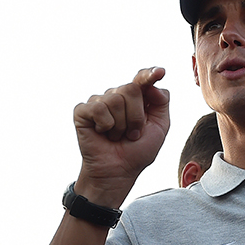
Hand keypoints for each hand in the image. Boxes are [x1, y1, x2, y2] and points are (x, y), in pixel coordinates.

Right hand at [72, 67, 170, 204]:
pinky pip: (98, 108)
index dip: (149, 74)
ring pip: (115, 99)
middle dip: (136, 116)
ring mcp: (99, 102)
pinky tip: (102, 133)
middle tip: (132, 133)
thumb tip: (153, 84)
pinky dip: (105, 125)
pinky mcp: (83, 111)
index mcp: (136, 99)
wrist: (118, 172)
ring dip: (121, 125)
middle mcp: (117, 96)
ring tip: (117, 136)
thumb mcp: (159, 128)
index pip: (142, 79)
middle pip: (131, 88)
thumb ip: (161, 103)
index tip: (160, 72)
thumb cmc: (137, 152)